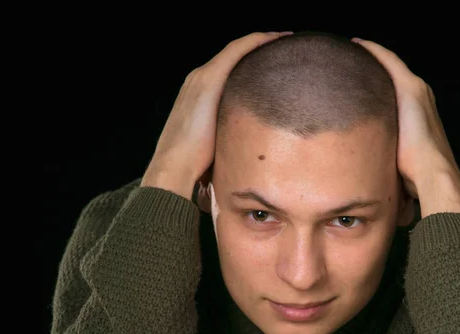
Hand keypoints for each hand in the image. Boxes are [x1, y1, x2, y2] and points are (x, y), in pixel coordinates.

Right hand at [141, 32, 291, 202]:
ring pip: (236, 50)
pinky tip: (276, 39)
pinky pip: (237, 51)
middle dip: (259, 49)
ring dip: (261, 41)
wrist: (174, 168)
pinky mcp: (209, 79)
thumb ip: (230, 137)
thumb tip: (250, 151)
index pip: (229, 70)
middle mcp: (198, 80)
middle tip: (285, 47)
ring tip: (285, 40)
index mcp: (199, 95)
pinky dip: (257, 41)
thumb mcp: (216, 146)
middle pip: (234, 57)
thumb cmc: (194, 165)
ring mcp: (202, 78)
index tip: (275, 62)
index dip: (251, 60)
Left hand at [353, 38, 459, 216]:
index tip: (359, 88)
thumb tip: (376, 202)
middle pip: (392, 79)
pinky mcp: (410, 88)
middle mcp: (421, 102)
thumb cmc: (415, 182)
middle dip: (373, 71)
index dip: (378, 91)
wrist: (432, 176)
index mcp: (418, 120)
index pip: (395, 99)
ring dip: (373, 58)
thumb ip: (386, 171)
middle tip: (350, 66)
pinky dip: (375, 51)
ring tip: (351, 51)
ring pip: (391, 67)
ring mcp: (417, 93)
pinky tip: (357, 44)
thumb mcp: (397, 171)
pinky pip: (389, 61)